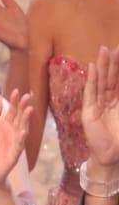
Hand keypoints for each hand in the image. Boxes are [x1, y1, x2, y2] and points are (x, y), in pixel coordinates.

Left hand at [0, 89, 32, 191]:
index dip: (14, 102)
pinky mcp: (13, 156)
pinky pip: (18, 147)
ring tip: (29, 109)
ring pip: (22, 130)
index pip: (12, 112)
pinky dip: (21, 140)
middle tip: (27, 96)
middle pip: (19, 119)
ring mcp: (14, 144)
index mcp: (5, 127)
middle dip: (23, 108)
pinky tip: (23, 132)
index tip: (16, 90)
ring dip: (26, 120)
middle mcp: (12, 134)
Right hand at [81, 44, 118, 168]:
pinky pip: (89, 93)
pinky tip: (91, 68)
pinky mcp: (89, 112)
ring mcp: (98, 105)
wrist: (112, 158)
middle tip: (115, 46)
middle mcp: (110, 101)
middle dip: (113, 62)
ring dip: (102, 66)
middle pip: (112, 78)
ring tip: (104, 50)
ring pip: (101, 82)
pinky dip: (90, 80)